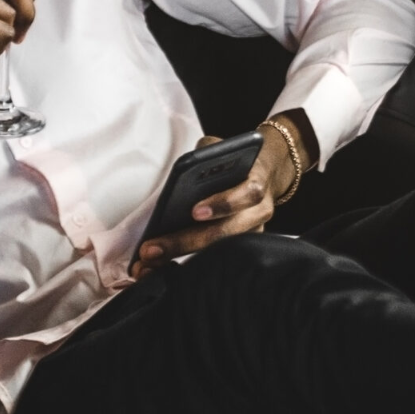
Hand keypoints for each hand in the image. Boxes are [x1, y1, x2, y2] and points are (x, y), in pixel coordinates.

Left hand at [130, 122, 302, 276]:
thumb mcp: (223, 148)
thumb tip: (185, 170)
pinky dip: (185, 263)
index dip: (223, 204)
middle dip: (186, 242)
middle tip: (152, 248)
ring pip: (217, 251)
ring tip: (149, 261)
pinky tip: (158, 265)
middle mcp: (259, 213)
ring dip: (180, 256)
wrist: (265, 173)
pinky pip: (213, 258)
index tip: (194, 211)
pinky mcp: (240, 248)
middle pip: (225, 233)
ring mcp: (252, 234)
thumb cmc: (236, 161)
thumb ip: (207, 154)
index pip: (247, 194)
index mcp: (258, 183)